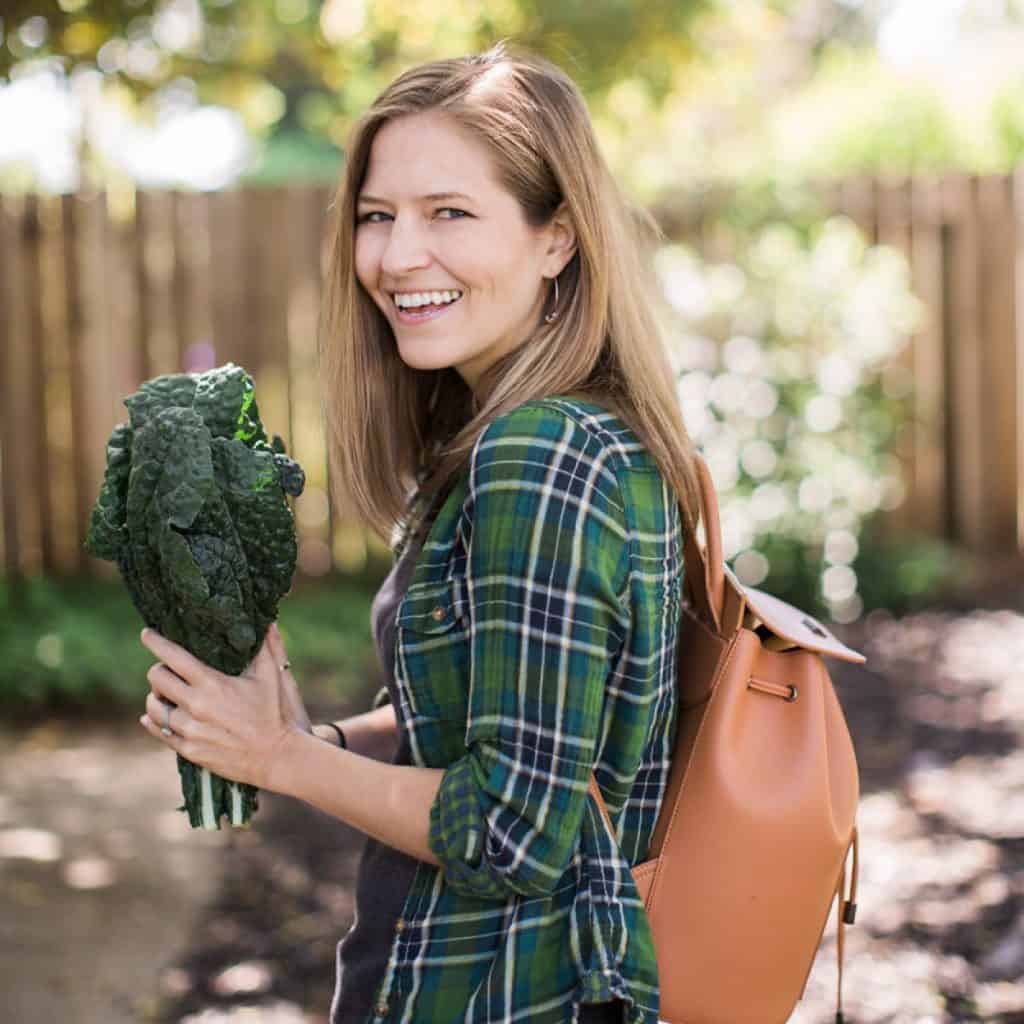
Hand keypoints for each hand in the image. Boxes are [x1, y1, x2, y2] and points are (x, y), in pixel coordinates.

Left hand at [138, 622, 311, 791]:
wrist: (276, 756)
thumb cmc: (275, 713)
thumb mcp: (272, 676)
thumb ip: (268, 646)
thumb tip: (268, 621)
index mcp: (212, 684)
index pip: (174, 657)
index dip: (155, 642)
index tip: (146, 634)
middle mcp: (195, 706)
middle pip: (157, 678)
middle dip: (158, 670)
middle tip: (166, 669)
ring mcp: (190, 730)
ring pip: (154, 706)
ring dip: (156, 696)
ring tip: (165, 694)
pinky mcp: (188, 750)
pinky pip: (158, 731)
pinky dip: (153, 720)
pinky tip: (156, 715)